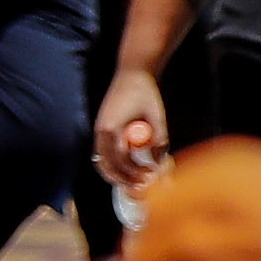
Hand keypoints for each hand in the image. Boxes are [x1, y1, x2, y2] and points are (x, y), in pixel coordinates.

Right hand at [96, 68, 170, 189]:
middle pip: (106, 165)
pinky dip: (114, 165)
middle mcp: (101, 131)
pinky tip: (127, 171)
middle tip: (141, 187)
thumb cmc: (145, 92)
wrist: (133, 72)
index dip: (134, 171)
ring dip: (116, 174)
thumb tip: (161, 162)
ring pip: (102, 161)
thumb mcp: (157, 116)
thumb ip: (159, 139)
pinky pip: (104, 154)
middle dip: (123, 178)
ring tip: (134, 183)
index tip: (150, 177)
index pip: (120, 159)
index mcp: (110, 128)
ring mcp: (100, 130)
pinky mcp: (104, 129)